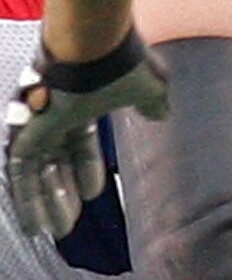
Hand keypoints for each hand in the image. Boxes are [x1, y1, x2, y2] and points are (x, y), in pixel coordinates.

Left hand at [6, 31, 168, 239]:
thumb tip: (161, 115)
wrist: (95, 47)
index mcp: (81, 105)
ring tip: (56, 232)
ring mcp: (38, 124)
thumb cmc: (121, 65)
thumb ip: (150, 104)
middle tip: (69, 224)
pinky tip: (35, 227)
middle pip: (56, 161)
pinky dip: (27, 201)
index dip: (87, 169)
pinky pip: (21, 175)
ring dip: (46, 203)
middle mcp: (55, 115)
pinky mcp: (24, 135)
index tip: (94, 194)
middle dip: (62, 193)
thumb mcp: (147, 90)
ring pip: (36, 173)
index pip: (80, 144)